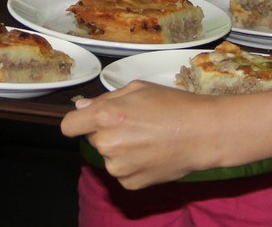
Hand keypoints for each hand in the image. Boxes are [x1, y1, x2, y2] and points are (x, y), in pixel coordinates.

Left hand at [62, 83, 215, 187]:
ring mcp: (118, 167)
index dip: (78, 121)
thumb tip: (81, 107)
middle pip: (94, 138)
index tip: (87, 120)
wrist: (203, 134)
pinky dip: (133, 165)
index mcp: (105, 116)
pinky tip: (152, 154)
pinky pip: (122, 172)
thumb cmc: (173, 105)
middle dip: (107, 131)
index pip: (69, 126)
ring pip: (109, 156)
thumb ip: (105, 99)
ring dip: (121, 149)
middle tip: (135, 124)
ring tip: (148, 139)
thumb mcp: (139, 89)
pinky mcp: (130, 183)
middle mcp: (107, 143)